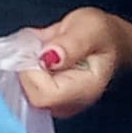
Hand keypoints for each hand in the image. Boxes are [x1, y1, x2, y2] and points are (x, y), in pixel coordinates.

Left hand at [11, 8, 131, 115]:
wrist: (108, 41)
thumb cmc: (103, 34)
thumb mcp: (90, 28)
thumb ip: (71, 44)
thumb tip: (48, 57)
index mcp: (84, 91)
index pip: (42, 95)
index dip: (32, 72)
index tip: (40, 49)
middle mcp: (69, 104)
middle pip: (30, 96)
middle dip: (27, 67)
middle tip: (42, 46)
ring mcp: (57, 103)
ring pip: (23, 91)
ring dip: (25, 66)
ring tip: (44, 50)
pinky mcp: (47, 97)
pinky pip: (23, 86)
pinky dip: (25, 68)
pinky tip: (40, 56)